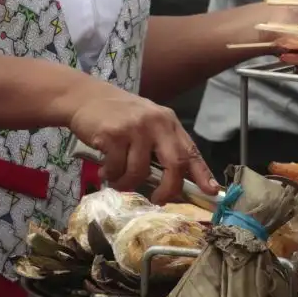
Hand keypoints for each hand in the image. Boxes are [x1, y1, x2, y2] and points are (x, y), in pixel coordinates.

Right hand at [67, 83, 215, 203]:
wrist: (85, 96)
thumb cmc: (118, 115)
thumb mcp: (147, 123)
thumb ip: (161, 146)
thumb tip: (174, 181)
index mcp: (168, 122)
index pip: (191, 150)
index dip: (203, 174)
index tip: (212, 192)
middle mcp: (156, 123)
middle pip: (174, 164)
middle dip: (169, 189)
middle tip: (158, 200)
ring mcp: (135, 128)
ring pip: (140, 171)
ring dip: (127, 183)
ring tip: (117, 180)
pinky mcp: (113, 134)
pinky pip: (116, 168)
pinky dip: (110, 175)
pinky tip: (105, 169)